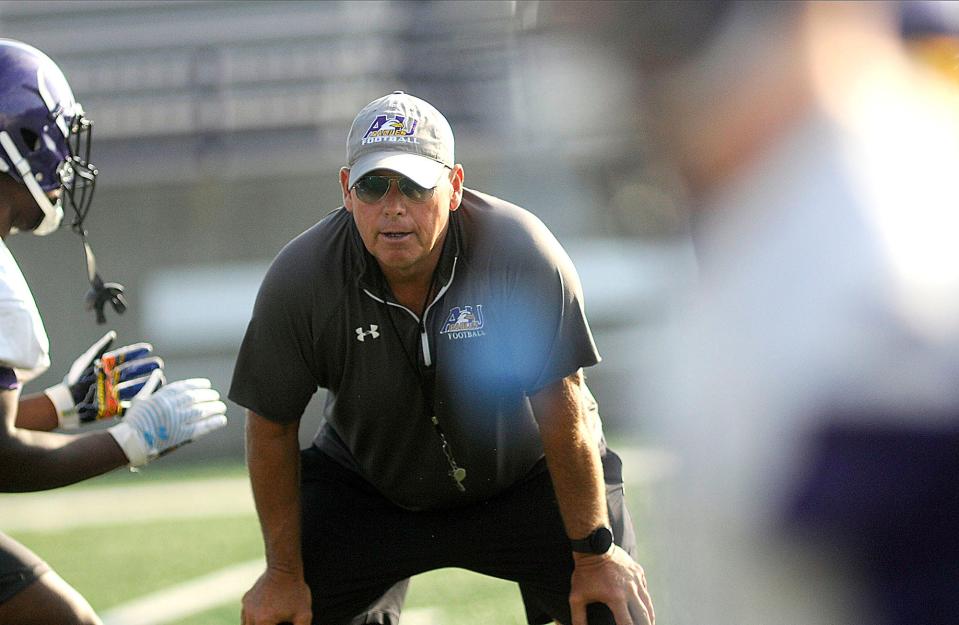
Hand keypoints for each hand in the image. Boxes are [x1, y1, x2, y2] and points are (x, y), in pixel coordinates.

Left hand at [44, 331, 163, 427]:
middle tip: (158, 364)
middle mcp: (113, 379)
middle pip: (132, 371)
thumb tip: (113, 335)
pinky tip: (149, 396)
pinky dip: (140, 401)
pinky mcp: (114, 407)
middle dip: (145, 367)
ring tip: (159, 379)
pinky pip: (130, 404)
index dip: (136, 352)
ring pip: (135, 386)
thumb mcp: (85, 362)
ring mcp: (115, 392)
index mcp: (107, 367)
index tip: (148, 348)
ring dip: (147, 383)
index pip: (124, 357)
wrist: (65, 403)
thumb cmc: (74, 381)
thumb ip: (99, 349)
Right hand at [107, 371, 226, 466]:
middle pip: (195, 398)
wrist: (130, 443)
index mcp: (161, 397)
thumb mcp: (140, 399)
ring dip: (214, 408)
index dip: (198, 385)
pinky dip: (213, 423)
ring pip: (200, 411)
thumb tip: (157, 372)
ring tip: (222, 407)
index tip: (207, 385)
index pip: (185, 387)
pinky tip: (221, 420)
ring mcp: (176, 421)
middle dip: (208, 396)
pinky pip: (201, 427)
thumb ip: (151, 385)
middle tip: (216, 397)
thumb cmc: (134, 421)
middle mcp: (171, 407)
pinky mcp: (180, 435)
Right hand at [241, 567, 311, 624]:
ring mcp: (246, 607)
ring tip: (272, 618)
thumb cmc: (296, 592)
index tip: (282, 623)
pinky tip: (266, 613)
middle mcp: (250, 616)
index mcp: (263, 622)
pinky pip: (246, 615)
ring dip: (256, 624)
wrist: (284, 568)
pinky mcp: (246, 599)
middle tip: (279, 620)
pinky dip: (253, 618)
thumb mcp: (304, 615)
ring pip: (247, 624)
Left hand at [570, 545, 653, 624]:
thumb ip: (579, 618)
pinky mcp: (638, 572)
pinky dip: (645, 601)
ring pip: (648, 604)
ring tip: (649, 624)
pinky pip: (645, 590)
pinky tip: (644, 607)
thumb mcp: (577, 597)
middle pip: (644, 617)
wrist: (593, 546)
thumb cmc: (584, 573)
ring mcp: (636, 580)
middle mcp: (630, 590)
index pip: (627, 624)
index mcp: (616, 598)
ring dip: (649, 617)